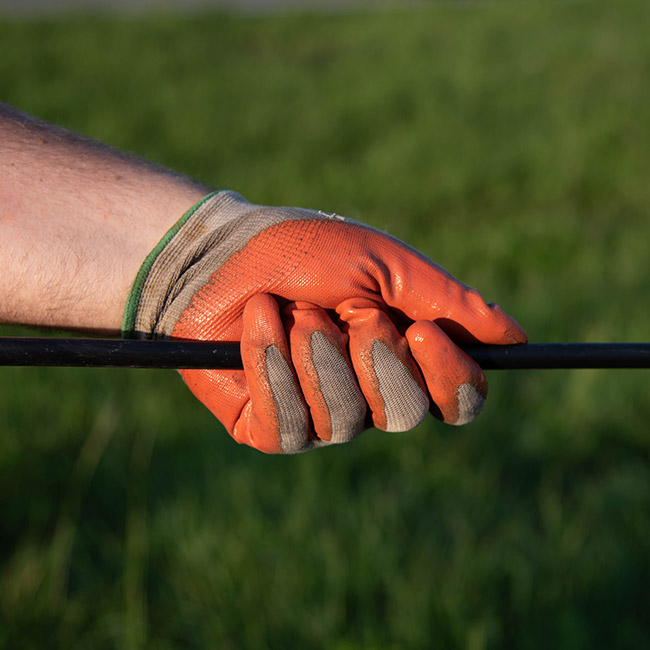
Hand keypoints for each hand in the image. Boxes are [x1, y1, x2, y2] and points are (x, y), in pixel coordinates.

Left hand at [124, 191, 526, 452]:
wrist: (222, 253)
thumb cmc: (305, 251)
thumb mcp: (380, 264)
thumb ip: (446, 302)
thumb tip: (516, 338)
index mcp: (405, 359)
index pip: (458, 401)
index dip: (452, 378)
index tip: (425, 332)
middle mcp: (369, 396)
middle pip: (405, 414)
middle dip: (375, 356)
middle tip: (348, 308)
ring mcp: (320, 418)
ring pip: (346, 420)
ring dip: (318, 353)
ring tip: (294, 309)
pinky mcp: (269, 429)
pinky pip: (289, 424)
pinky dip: (273, 363)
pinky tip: (258, 321)